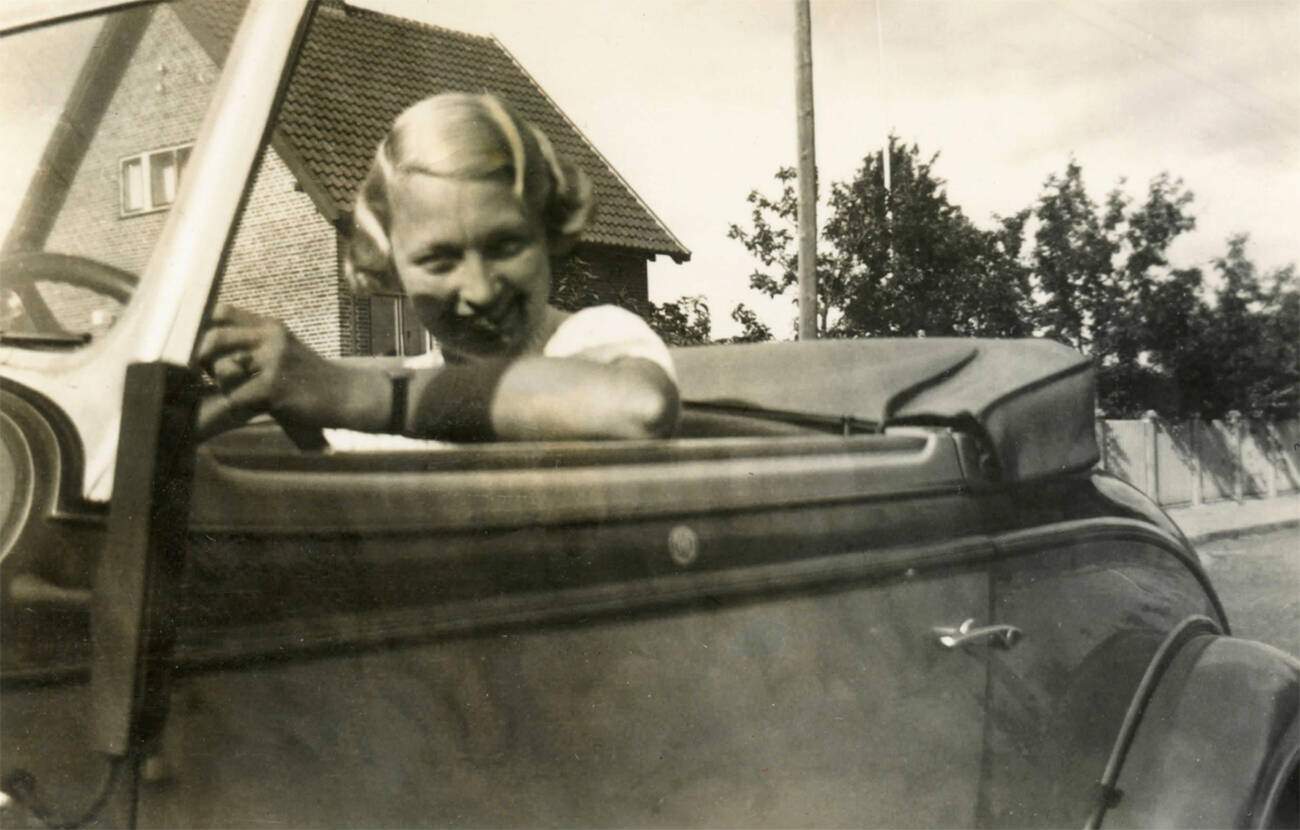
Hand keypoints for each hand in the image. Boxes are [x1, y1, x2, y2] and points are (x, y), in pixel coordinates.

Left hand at [196, 304, 340, 432]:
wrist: (348, 395)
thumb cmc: (312, 378)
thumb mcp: (285, 349)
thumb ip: (254, 342)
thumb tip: (206, 347)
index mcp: (271, 326)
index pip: (221, 311)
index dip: (200, 326)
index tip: (195, 343)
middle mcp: (271, 338)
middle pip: (214, 338)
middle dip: (202, 359)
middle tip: (207, 374)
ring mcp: (274, 361)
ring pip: (222, 371)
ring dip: (226, 388)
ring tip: (245, 394)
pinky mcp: (274, 387)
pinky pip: (237, 398)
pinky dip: (242, 407)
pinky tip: (260, 408)